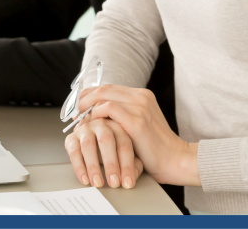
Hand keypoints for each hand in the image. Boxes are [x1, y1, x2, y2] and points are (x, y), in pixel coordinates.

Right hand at [65, 116, 143, 189]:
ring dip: (93, 166)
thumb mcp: (127, 155)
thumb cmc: (113, 149)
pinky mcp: (71, 138)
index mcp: (118, 126)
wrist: (93, 141)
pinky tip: (85, 179)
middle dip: (111, 164)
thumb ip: (133, 165)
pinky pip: (74, 152)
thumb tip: (132, 178)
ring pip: (88, 145)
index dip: (127, 165)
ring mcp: (85, 129)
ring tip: (98, 183)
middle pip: (106, 141)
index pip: (124, 144)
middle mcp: (101, 124)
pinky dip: (79, 167)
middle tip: (114, 182)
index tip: (127, 183)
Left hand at [77, 85, 199, 186]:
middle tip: (72, 111)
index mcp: (142, 95)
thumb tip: (95, 114)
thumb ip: (122, 116)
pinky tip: (91, 124)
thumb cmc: (155, 148)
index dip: (90, 95)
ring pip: (103, 95)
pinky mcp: (137, 120)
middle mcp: (141, 96)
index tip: (78, 105)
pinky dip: (95, 114)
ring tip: (78, 119)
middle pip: (104, 88)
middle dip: (84, 98)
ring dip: (86, 107)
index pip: (109, 88)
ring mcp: (140, 106)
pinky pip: (108, 109)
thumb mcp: (138, 125)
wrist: (176, 160)